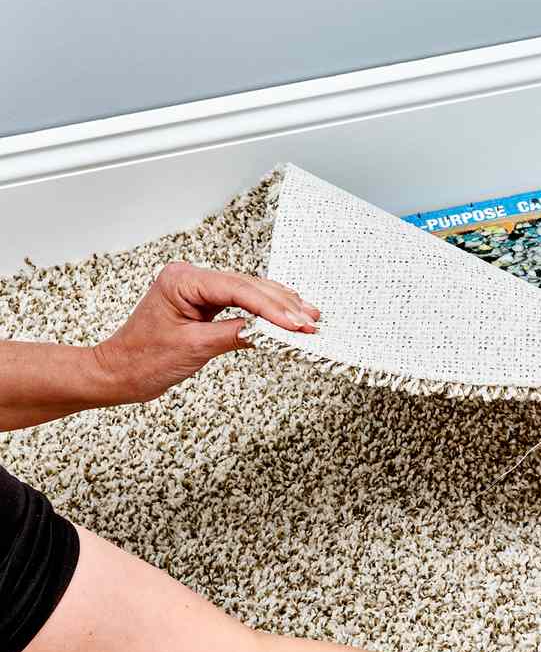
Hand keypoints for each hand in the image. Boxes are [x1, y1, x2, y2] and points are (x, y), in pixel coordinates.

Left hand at [93, 262, 319, 402]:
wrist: (118, 374)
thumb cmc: (143, 361)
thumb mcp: (195, 348)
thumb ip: (236, 334)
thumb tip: (273, 331)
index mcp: (181, 280)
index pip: (237, 289)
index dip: (271, 307)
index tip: (296, 323)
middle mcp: (190, 277)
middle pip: (248, 287)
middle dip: (282, 306)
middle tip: (311, 321)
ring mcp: (197, 288)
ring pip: (249, 292)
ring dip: (279, 307)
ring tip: (308, 318)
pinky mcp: (204, 302)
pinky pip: (241, 302)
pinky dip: (264, 312)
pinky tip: (286, 316)